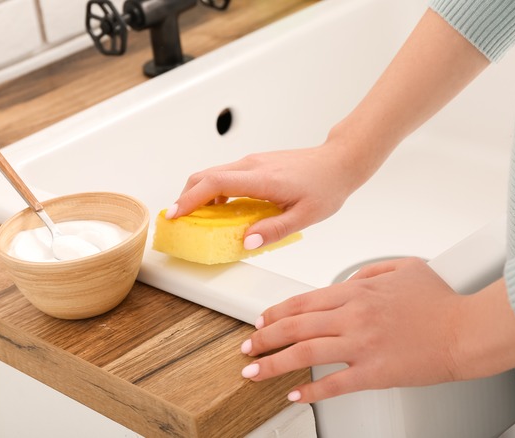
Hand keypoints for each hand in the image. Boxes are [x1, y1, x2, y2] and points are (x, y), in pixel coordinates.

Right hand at [167, 138, 363, 246]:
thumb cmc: (326, 185)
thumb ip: (274, 230)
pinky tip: (220, 209)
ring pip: (213, 174)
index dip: (190, 199)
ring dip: (198, 194)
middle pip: (205, 175)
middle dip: (185, 197)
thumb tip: (245, 241)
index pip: (214, 183)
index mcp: (261, 178)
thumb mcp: (305, 216)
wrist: (339, 162)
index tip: (175, 214)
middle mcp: (252, 165)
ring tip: (197, 219)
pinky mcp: (255, 164)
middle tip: (178, 219)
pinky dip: (213, 190)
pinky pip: (225, 174)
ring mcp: (252, 162)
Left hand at [240, 257, 465, 402]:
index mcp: (357, 292)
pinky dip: (310, 390)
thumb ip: (370, 270)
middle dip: (264, 337)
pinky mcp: (376, 372)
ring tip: (254, 372)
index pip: (303, 301)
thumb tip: (348, 279)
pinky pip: (335, 383)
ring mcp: (362, 344)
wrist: (468, 329)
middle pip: (295, 326)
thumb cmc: (442, 300)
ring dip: (273, 363)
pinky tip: (295, 394)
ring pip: (305, 352)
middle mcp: (354, 316)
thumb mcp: (404, 268)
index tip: (260, 321)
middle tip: (247, 347)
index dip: (275, 312)